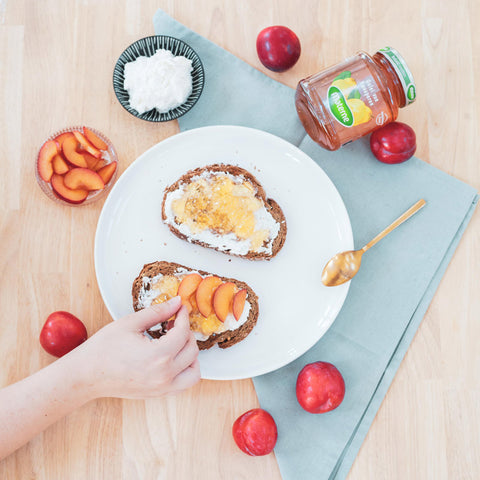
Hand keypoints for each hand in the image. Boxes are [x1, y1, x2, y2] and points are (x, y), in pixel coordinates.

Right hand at [73, 296, 199, 398]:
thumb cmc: (103, 349)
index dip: (183, 316)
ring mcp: (162, 388)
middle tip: (173, 322)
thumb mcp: (131, 323)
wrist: (86, 375)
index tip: (179, 308)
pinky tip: (173, 357)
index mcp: (158, 356)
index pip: (183, 332)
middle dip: (186, 332)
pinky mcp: (158, 394)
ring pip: (194, 370)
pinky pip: (184, 384)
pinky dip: (186, 370)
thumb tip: (176, 302)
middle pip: (191, 349)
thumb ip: (158, 312)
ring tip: (176, 342)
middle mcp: (164, 375)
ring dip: (190, 354)